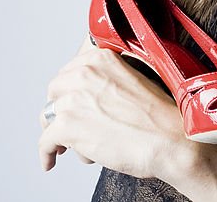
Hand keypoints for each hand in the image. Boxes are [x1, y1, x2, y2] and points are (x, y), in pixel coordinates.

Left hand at [38, 37, 216, 199]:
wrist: (171, 140)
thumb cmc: (161, 116)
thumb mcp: (136, 77)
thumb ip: (109, 76)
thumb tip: (92, 90)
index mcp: (101, 58)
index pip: (70, 69)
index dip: (72, 88)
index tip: (73, 98)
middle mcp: (84, 72)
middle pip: (55, 90)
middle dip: (61, 108)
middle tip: (71, 122)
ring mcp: (73, 99)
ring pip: (49, 115)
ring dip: (59, 132)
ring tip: (74, 145)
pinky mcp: (68, 126)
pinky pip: (45, 141)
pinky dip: (46, 153)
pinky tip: (51, 159)